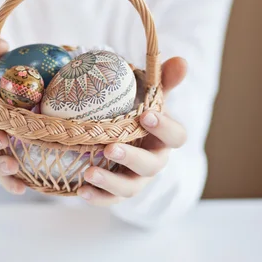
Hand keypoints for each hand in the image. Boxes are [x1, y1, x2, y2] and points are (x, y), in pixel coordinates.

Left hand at [77, 57, 187, 205]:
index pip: (176, 136)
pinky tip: (81, 190)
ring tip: (89, 172)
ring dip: (110, 182)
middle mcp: (154, 162)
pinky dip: (97, 197)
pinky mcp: (118, 192)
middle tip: (111, 148)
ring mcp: (136, 180)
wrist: (123, 140)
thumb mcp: (149, 98)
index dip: (164, 127)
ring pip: (130, 187)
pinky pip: (109, 200)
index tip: (145, 115)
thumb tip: (180, 61)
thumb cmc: (137, 116)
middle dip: (132, 158)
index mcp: (164, 138)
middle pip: (151, 166)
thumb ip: (162, 81)